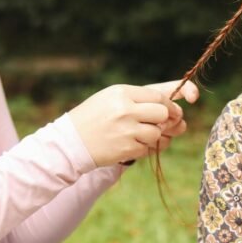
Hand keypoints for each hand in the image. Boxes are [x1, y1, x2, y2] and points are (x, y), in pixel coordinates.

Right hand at [67, 80, 197, 166]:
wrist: (71, 141)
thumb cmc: (93, 117)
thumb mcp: (110, 98)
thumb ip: (138, 99)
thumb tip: (170, 108)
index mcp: (122, 93)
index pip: (158, 97)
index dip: (168, 105)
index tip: (170, 110)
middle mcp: (126, 110)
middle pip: (162, 114)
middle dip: (164, 119)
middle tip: (159, 123)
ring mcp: (127, 130)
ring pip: (157, 133)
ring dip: (152, 135)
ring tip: (138, 134)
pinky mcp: (127, 148)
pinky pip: (147, 148)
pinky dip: (142, 147)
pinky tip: (129, 143)